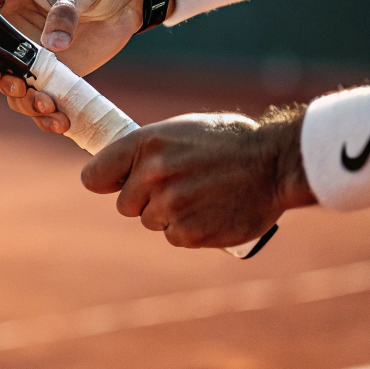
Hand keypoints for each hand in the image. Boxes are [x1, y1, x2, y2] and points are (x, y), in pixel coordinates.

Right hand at [0, 0, 147, 133]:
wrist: (129, 4)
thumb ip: (65, 11)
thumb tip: (53, 45)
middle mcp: (10, 31)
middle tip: (13, 84)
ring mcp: (28, 58)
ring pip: (8, 87)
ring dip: (22, 102)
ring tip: (46, 105)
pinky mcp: (50, 79)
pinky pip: (38, 103)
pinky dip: (45, 118)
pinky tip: (61, 122)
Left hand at [81, 111, 315, 248]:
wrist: (276, 163)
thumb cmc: (228, 142)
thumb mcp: (180, 131)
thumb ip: (146, 151)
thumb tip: (115, 169)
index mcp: (145, 144)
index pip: (94, 176)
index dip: (105, 181)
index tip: (115, 183)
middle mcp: (152, 175)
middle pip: (124, 205)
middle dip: (144, 199)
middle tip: (178, 186)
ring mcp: (171, 206)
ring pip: (149, 221)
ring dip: (168, 215)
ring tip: (199, 195)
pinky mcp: (190, 233)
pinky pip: (173, 237)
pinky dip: (189, 230)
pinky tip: (210, 212)